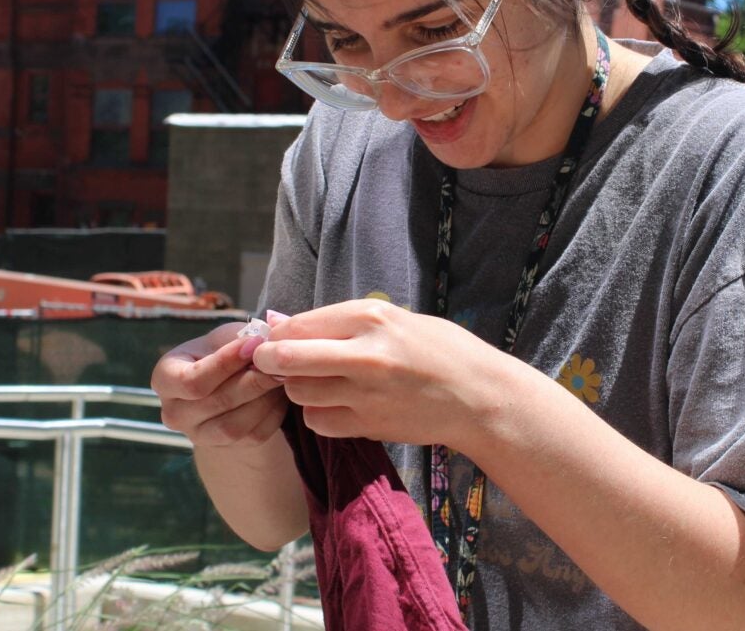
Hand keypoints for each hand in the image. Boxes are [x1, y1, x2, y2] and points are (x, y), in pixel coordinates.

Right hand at [152, 322, 287, 447]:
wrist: (230, 382)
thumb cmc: (224, 351)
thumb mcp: (225, 336)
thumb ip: (240, 338)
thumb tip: (264, 342)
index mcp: (165, 379)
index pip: (191, 380)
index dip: (225, 363)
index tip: (254, 344)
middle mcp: (174, 413)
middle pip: (216, 402)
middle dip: (252, 380)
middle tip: (277, 363)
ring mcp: (197, 435)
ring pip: (234, 426)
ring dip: (264, 399)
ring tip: (280, 376)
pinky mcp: (225, 448)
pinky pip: (253, 436)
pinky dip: (272, 413)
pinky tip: (280, 394)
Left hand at [251, 299, 513, 448]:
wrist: (479, 397)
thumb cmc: (441, 350)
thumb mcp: (397, 319)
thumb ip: (341, 322)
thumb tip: (281, 323)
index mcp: (372, 319)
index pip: (300, 324)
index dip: (276, 332)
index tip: (271, 337)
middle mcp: (365, 356)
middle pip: (288, 359)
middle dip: (266, 359)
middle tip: (265, 360)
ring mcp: (366, 395)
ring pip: (299, 393)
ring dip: (296, 387)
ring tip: (312, 380)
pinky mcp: (369, 425)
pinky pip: (319, 421)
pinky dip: (316, 413)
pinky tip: (332, 404)